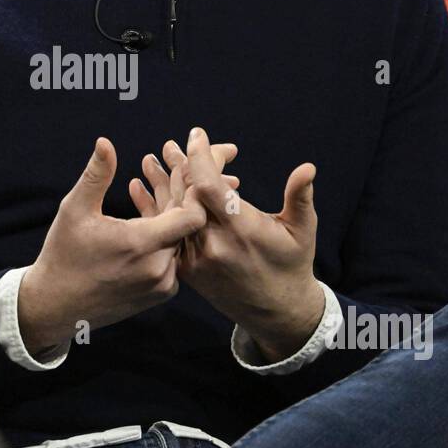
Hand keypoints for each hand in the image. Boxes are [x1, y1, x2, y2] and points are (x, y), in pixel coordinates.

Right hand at [18, 137, 206, 351]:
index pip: (192, 215)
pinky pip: (172, 258)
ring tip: (161, 182)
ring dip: (173, 214)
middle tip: (180, 165)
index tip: (185, 167)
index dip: (194, 190)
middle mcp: (159, 269)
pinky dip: (165, 236)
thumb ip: (96, 175)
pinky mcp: (159, 294)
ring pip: (181, 241)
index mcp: (141, 245)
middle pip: (189, 225)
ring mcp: (161, 285)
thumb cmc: (63, 255)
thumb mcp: (75, 210)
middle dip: (183, 193)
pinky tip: (150, 213)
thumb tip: (105, 142)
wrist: (56, 306)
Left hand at [131, 127, 323, 358]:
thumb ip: (299, 197)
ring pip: (173, 213)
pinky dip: (153, 208)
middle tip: (171, 145)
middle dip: (179, 166)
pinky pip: (167, 234)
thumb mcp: (302, 231)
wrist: (276, 312)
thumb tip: (308, 167)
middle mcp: (214, 243)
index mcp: (242, 229)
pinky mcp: (187, 269)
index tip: (197, 135)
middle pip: (187, 195)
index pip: (211, 186)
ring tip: (150, 158)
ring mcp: (197, 258)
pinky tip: (140, 187)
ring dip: (161, 183)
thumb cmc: (293, 264)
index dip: (200, 157)